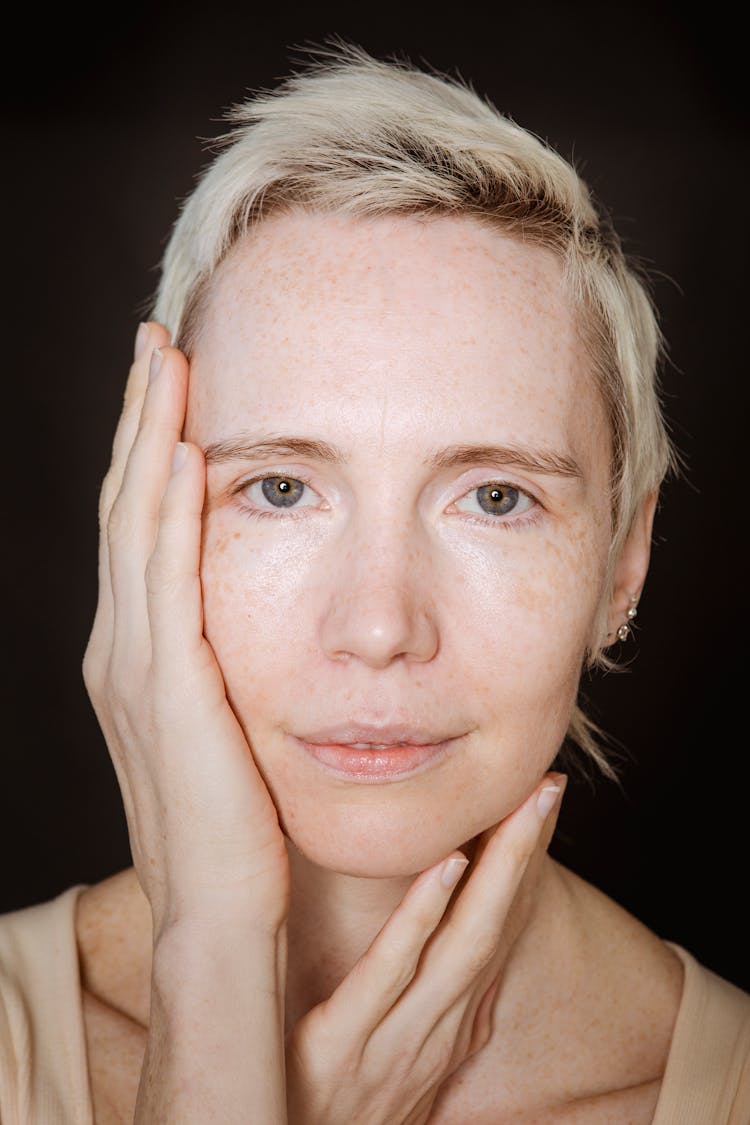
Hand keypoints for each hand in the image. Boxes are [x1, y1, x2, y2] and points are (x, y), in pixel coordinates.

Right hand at [82, 322, 289, 937]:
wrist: (222, 910)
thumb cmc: (239, 819)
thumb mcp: (229, 721)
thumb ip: (228, 659)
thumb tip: (260, 611)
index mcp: (142, 652)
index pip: (142, 525)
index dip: (150, 447)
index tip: (173, 381)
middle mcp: (125, 648)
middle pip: (129, 506)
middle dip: (142, 418)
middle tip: (157, 341)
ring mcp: (139, 667)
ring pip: (138, 527)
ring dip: (150, 440)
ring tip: (166, 364)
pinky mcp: (171, 691)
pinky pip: (168, 583)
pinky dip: (170, 516)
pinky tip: (184, 457)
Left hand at [285, 771, 565, 1124]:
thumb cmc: (344, 1103)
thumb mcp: (399, 1050)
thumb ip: (421, 994)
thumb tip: (448, 937)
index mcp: (446, 1017)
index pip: (497, 926)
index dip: (523, 863)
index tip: (541, 797)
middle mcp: (436, 1023)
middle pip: (495, 922)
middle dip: (525, 851)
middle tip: (549, 783)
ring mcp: (396, 1034)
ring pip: (463, 939)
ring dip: (498, 869)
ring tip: (520, 805)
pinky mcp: (343, 1043)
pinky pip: (391, 970)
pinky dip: (423, 914)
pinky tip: (446, 863)